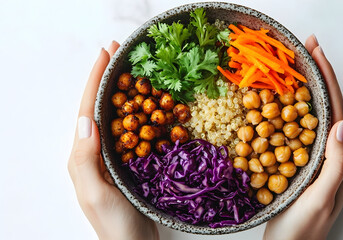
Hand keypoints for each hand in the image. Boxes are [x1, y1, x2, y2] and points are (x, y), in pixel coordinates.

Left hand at [68, 41, 158, 239]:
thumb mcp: (94, 193)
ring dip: (123, 89)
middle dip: (107, 77)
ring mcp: (114, 155)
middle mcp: (96, 150)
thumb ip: (85, 159)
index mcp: (83, 155)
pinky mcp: (130, 160)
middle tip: (118, 51)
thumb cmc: (114, 224)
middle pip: (101, 105)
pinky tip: (148, 100)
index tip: (106, 54)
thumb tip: (86, 119)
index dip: (96, 80)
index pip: (88, 110)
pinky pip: (133, 129)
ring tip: (131, 68)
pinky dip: (139, 109)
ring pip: (117, 114)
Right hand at [263, 35, 342, 239]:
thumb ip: (336, 165)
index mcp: (338, 158)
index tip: (316, 53)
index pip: (335, 110)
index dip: (327, 79)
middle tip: (305, 48)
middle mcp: (328, 153)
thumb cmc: (302, 231)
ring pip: (309, 113)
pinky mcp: (296, 161)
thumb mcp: (321, 199)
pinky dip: (287, 107)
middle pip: (324, 105)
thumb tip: (342, 124)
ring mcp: (312, 156)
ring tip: (294, 65)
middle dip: (318, 74)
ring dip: (303, 87)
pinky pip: (294, 127)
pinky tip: (276, 98)